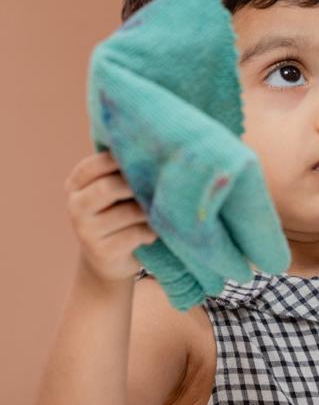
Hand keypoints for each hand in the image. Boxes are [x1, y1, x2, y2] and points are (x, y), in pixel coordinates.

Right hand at [66, 151, 156, 282]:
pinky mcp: (102, 252)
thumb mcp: (116, 188)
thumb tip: (150, 144)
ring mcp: (86, 231)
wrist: (111, 261)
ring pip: (127, 212)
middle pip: (108, 187)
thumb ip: (122, 169)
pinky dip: (150, 231)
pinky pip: (135, 234)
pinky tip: (152, 232)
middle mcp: (75, 206)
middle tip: (157, 184)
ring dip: (149, 210)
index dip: (117, 159)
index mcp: (76, 185)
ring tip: (157, 210)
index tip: (143, 154)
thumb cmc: (119, 212)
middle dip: (136, 185)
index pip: (92, 165)